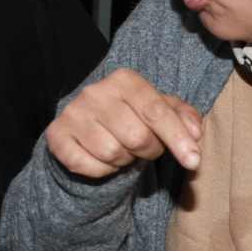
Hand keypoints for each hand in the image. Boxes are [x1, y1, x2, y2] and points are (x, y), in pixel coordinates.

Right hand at [44, 67, 202, 177]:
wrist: (87, 125)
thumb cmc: (130, 116)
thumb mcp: (160, 110)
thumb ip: (183, 117)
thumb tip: (195, 133)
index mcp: (123, 79)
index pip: (156, 111)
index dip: (178, 138)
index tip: (194, 161)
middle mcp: (94, 92)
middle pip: (137, 136)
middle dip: (149, 150)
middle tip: (146, 148)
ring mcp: (73, 113)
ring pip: (112, 153)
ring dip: (124, 161)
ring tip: (122, 151)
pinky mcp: (56, 135)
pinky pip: (85, 165)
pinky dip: (100, 171)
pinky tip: (102, 160)